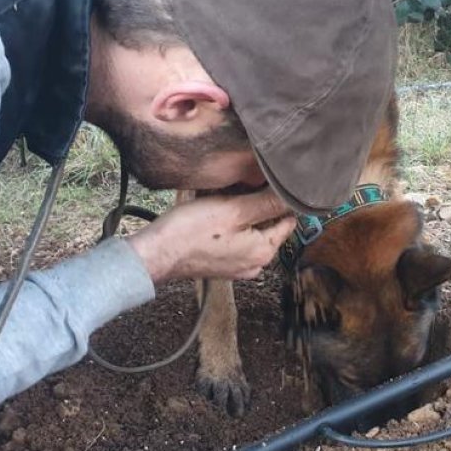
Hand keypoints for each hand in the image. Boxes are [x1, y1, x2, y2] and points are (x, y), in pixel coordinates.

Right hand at [124, 189, 295, 282]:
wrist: (154, 254)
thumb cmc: (191, 231)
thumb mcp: (234, 210)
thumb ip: (267, 203)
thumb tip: (295, 196)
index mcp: (265, 251)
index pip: (288, 218)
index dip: (279, 198)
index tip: (266, 183)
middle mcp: (256, 263)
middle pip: (269, 225)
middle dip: (258, 205)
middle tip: (239, 189)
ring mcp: (238, 267)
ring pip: (251, 230)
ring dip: (242, 214)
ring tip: (224, 200)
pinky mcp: (222, 265)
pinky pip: (235, 240)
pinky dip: (229, 226)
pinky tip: (214, 214)